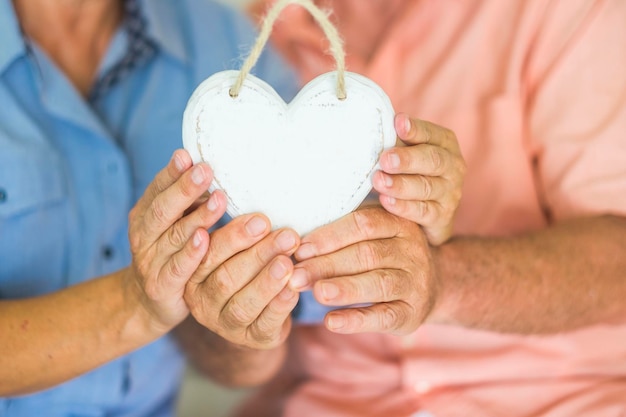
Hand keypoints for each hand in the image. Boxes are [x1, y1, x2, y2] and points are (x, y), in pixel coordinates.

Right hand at [127, 149, 224, 333]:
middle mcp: (143, 236)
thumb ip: (187, 201)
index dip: (172, 172)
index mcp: (145, 215)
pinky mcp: (161, 286)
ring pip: (174, 236)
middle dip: (184, 188)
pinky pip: (177, 268)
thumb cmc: (170, 253)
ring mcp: (150, 261)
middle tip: (206, 170)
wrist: (147, 301)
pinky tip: (205, 238)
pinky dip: (191, 253)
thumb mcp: (173, 224)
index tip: (188, 155)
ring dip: (198, 217)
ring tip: (219, 199)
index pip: (157, 189)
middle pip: (163, 209)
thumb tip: (209, 169)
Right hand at [183, 215, 300, 349]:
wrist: (257, 315)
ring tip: (287, 263)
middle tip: (286, 236)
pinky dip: (279, 305)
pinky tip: (293, 288)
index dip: (235, 236)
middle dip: (259, 254)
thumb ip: (239, 236)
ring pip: (243, 304)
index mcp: (193, 274)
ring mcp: (225, 325)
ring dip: (267, 281)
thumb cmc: (247, 270)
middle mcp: (202, 302)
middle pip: (226, 278)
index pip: (209, 253)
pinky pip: (264, 323)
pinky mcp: (252, 339)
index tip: (261, 220)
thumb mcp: (236, 251)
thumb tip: (259, 217)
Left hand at [290, 206, 437, 334]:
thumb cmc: (386, 255)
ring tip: (316, 293)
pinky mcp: (412, 313)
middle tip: (296, 275)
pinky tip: (332, 322)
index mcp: (398, 223)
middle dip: (327, 265)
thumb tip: (295, 241)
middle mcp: (412, 250)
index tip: (300, 248)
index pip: (363, 224)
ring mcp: (415, 282)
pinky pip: (384, 316)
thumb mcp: (374, 235)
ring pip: (378, 284)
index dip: (330, 236)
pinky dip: (357, 320)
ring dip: (344, 289)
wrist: (433, 284)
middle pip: (367, 255)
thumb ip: (343, 231)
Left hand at [373, 113, 465, 244]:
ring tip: (379, 181)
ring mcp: (449, 193)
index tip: (397, 122)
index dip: (415, 129)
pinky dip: (403, 207)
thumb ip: (394, 140)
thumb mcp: (405, 154)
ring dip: (401, 184)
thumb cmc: (409, 174)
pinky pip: (422, 211)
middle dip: (408, 159)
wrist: (424, 217)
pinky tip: (386, 201)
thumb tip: (368, 124)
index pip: (432, 134)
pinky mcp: (441, 217)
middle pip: (433, 160)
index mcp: (445, 145)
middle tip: (385, 159)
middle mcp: (452, 167)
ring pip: (426, 187)